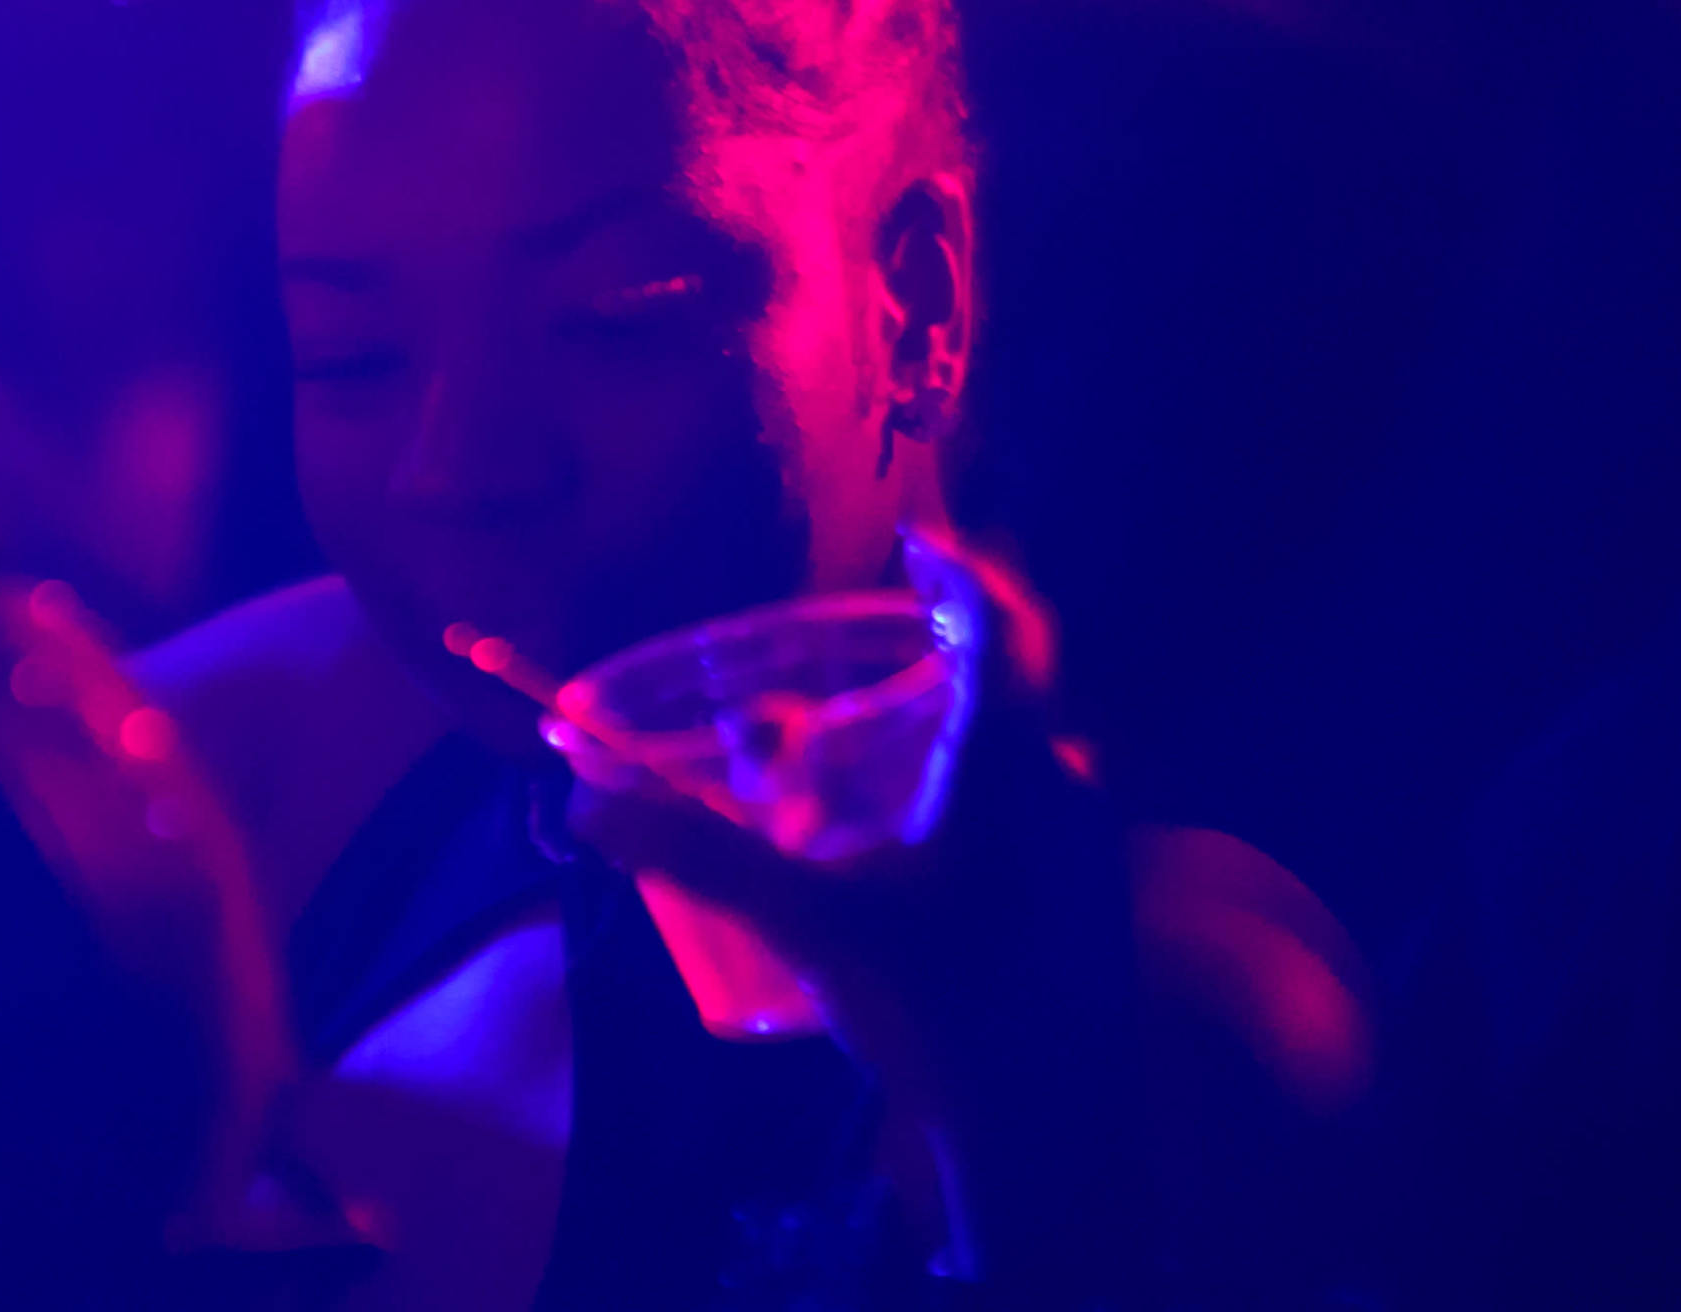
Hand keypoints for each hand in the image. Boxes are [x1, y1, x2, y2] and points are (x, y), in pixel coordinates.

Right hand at [548, 538, 1146, 1285]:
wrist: (1062, 1143)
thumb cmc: (945, 1017)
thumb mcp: (812, 929)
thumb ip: (699, 857)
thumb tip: (584, 801)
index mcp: (1007, 768)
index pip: (999, 626)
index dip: (960, 569)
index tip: (919, 536)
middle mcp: (1067, 789)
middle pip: (1017, 686)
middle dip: (949, 655)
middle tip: (882, 648)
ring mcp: (1094, 851)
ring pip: (1032, 754)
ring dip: (966, 732)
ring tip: (890, 747)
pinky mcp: (1096, 907)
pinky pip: (1043, 811)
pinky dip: (986, 795)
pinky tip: (929, 852)